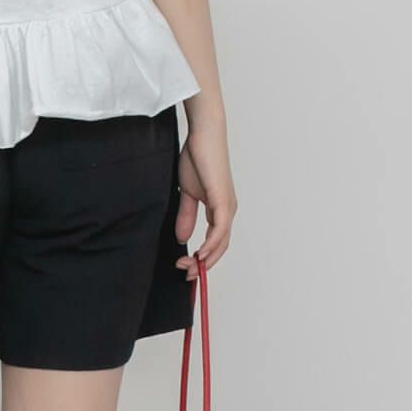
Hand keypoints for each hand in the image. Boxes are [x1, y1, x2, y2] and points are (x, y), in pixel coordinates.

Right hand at [175, 116, 236, 276]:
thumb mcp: (187, 193)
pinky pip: (220, 229)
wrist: (203, 136)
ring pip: (221, 242)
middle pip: (220, 247)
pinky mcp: (223, 200)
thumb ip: (186, 215)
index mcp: (220, 209)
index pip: (215, 242)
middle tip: (185, 274)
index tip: (185, 266)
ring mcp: (228, 206)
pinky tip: (201, 253)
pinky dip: (211, 244)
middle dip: (203, 264)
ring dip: (206, 258)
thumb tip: (183, 238)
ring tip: (189, 267)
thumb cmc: (197, 158)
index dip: (202, 258)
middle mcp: (228, 210)